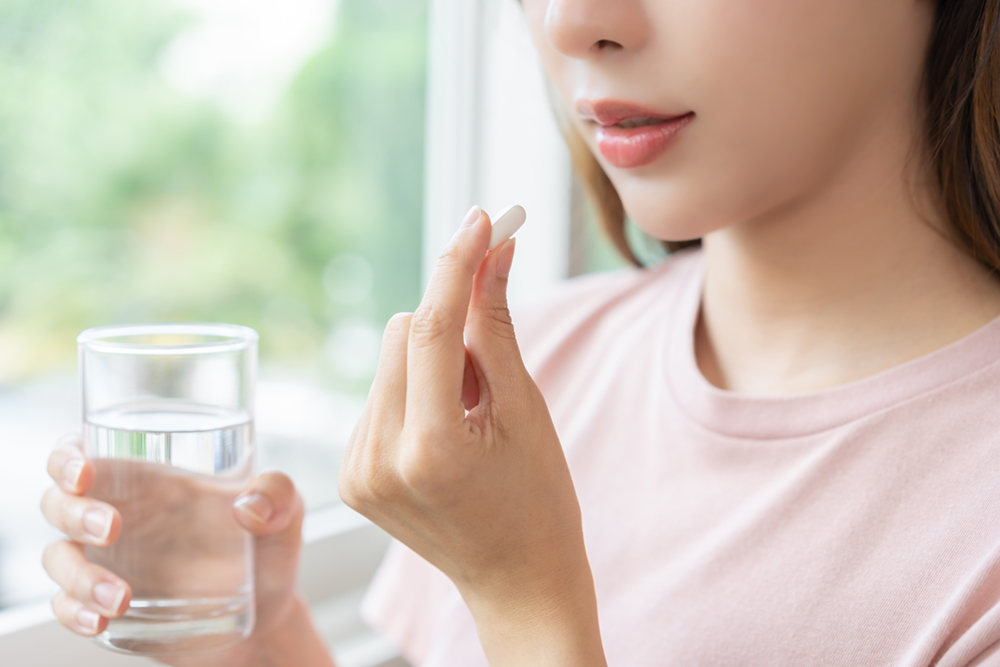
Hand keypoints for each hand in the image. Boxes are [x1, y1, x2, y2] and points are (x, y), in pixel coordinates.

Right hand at [40, 435, 326, 666]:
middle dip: (74, 512)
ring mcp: (109, 563)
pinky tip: (100, 619)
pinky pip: (66, 606)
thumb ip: (278, 495)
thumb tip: (249, 506)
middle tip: (112, 528)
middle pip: (60, 501)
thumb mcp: (285, 514)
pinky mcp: (106, 604)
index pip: (87, 453)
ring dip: (78, 575)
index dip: (68, 457)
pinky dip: (73, 612)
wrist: (266, 618)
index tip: (83, 471)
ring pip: (59, 558)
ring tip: (121, 597)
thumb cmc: (266, 552)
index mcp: (151, 482)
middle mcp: (122, 516)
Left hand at [339, 207, 606, 665]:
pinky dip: (415, 391)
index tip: (481, 219)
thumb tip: (495, 253)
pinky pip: (379, 393)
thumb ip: (497, 326)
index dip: (457, 264)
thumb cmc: (538, 500)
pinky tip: (446, 429)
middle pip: (403, 331)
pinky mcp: (351, 474)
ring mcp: (357, 470)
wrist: (516, 580)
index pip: (431, 327)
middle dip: (449, 325)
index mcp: (429, 448)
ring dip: (431, 361)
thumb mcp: (526, 408)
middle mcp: (378, 459)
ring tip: (470, 412)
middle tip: (490, 362)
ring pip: (388, 359)